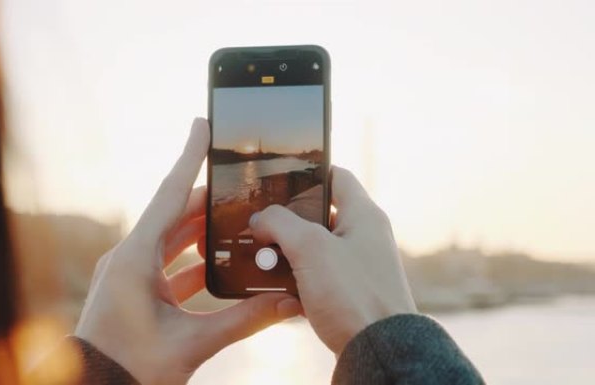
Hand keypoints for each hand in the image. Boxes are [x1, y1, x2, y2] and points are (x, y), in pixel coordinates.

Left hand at [74, 118, 300, 383]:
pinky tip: (220, 263)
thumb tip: (287, 304)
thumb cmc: (132, 368)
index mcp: (135, 257)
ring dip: (203, 231)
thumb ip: (243, 320)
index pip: (170, 195)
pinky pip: (167, 262)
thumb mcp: (192, 343)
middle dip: (209, 201)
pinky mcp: (133, 288)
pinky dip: (194, 259)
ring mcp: (129, 273)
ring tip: (237, 221)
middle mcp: (129, 257)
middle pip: (176, 215)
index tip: (203, 125)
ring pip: (172, 238)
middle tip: (241, 187)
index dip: (190, 158)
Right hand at [249, 167, 415, 354]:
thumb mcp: (310, 248)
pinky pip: (316, 276)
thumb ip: (280, 224)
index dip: (307, 172)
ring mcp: (357, 265)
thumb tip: (260, 219)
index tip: (279, 177)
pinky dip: (297, 279)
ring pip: (313, 248)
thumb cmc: (355, 296)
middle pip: (318, 214)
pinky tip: (278, 287)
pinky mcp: (349, 292)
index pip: (336, 175)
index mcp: (363, 215)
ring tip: (264, 258)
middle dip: (287, 221)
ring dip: (288, 252)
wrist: (377, 350)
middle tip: (262, 225)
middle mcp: (363, 236)